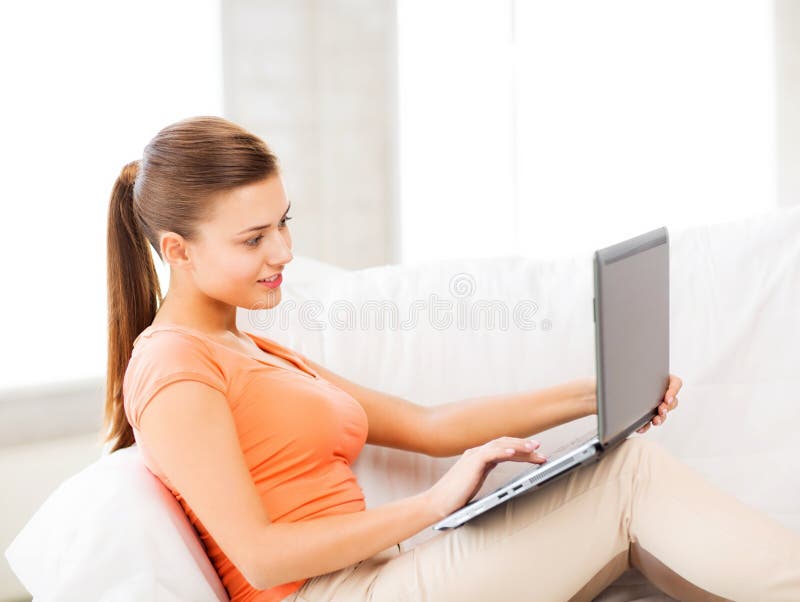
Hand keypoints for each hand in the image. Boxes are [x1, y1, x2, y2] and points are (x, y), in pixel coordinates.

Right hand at [424, 437, 547, 518]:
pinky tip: (514, 452)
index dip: (520, 450)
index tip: (536, 454)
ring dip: (519, 446)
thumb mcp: (474, 481)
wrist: (437, 503)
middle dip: (524, 446)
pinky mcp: (471, 463)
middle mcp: (476, 453)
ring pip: (500, 445)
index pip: (503, 449)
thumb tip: (499, 470)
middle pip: (505, 443)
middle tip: (540, 450)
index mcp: (478, 458)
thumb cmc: (454, 496)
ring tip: (533, 449)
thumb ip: (484, 472)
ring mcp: (473, 456)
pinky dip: (503, 451)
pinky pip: (490, 453)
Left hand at [637, 373, 681, 433]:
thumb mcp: (643, 370)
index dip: (673, 392)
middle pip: (672, 401)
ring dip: (661, 418)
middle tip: (661, 410)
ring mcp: (659, 403)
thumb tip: (634, 372)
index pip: (676, 384)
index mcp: (666, 379)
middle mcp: (665, 392)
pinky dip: (647, 425)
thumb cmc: (638, 371)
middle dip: (667, 407)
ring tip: (656, 421)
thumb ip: (643, 372)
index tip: (667, 399)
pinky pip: (651, 421)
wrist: (629, 376)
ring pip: (664, 413)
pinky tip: (641, 428)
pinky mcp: (651, 413)